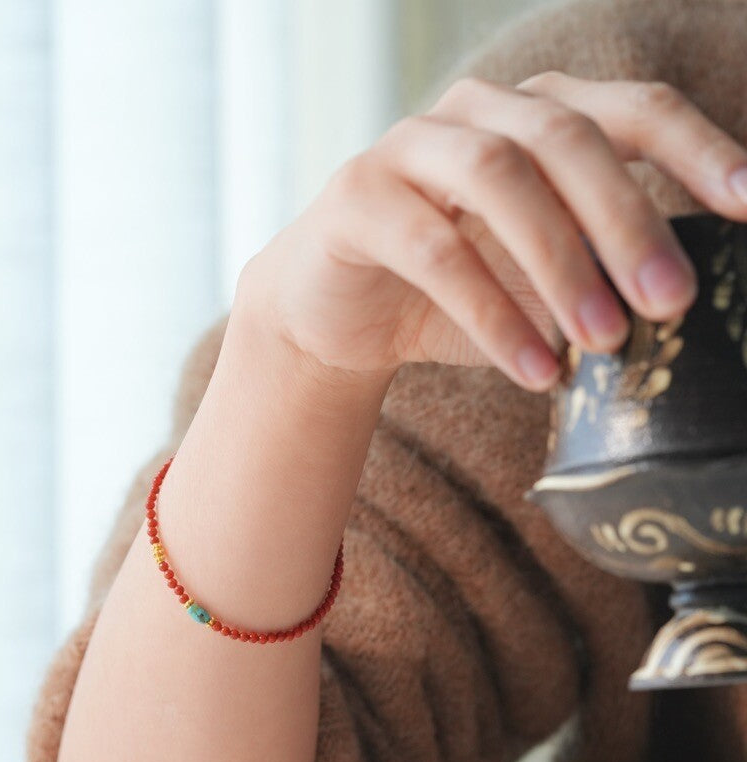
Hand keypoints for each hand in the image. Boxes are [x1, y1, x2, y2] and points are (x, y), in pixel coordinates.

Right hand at [240, 71, 746, 390]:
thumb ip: (599, 275)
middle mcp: (476, 113)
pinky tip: (532, 369)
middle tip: (671, 302)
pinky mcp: (357, 197)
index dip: (694, 150)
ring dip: (560, 263)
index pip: (630, 111)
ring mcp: (410, 146)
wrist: (337, 316)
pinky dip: (490, 313)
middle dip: (626, 221)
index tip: (746, 205)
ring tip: (603, 342)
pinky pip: (432, 248)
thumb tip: (683, 304)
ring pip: (498, 177)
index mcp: (535, 117)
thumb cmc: (451, 294)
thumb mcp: (539, 282)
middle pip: (566, 137)